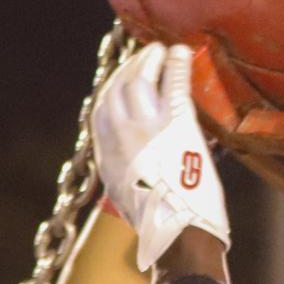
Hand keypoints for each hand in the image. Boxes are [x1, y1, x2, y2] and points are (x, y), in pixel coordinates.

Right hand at [92, 42, 228, 269]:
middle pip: (116, 90)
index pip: (101, 111)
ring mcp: (144, 130)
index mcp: (107, 158)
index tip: (123, 77)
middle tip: (144, 56)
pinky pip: (173, 86)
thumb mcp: (128, 197)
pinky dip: (177, 65)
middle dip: (129, 68)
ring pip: (139, 81)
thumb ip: (125, 171)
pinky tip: (182, 53)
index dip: (112, 89)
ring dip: (150, 61)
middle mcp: (118, 139)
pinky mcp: (173, 126)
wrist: (179, 233)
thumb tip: (132, 161)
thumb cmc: (162, 223)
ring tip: (160, 50)